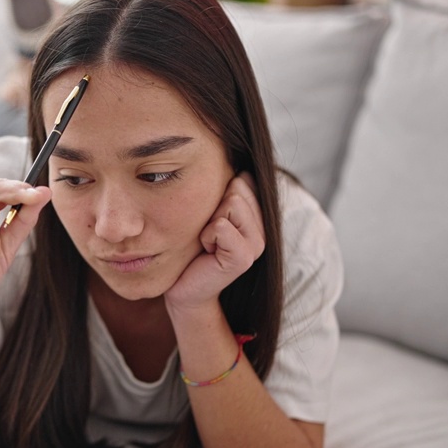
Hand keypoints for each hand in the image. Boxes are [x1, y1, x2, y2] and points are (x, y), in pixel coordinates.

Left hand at [166, 172, 265, 312]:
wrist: (185, 288)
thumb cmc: (192, 248)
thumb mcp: (208, 213)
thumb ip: (224, 190)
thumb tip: (232, 159)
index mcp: (257, 216)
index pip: (244, 178)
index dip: (218, 195)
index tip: (212, 220)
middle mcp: (262, 229)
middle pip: (237, 188)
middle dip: (212, 208)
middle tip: (208, 234)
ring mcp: (256, 245)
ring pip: (231, 203)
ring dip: (208, 223)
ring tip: (207, 243)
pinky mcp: (243, 258)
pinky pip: (221, 226)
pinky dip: (206, 236)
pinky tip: (207, 253)